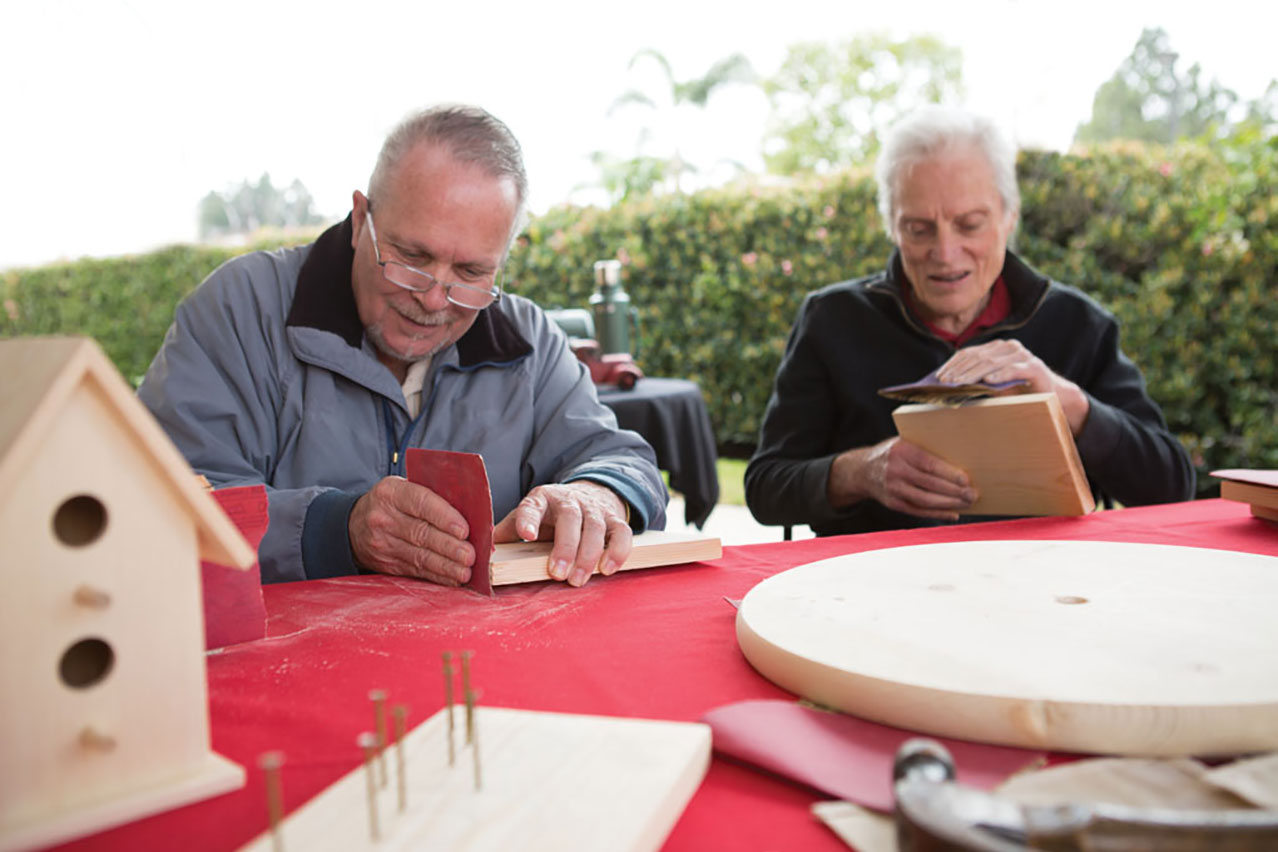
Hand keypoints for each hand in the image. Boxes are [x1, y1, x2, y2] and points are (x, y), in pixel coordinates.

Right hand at [348, 476, 475, 584]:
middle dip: (449, 547)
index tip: (463, 530)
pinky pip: (416, 571)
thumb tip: (471, 511)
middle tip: (470, 555)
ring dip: (446, 566)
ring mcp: (383, 543)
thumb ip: (431, 495)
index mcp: (391, 493)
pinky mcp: (386, 564)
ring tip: (466, 571)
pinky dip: (437, 576)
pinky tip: (453, 578)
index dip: (444, 517)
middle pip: (420, 533)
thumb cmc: (392, 503)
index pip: (421, 503)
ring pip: (419, 556)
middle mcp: (383, 518)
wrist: (353, 525)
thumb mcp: (403, 488)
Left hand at [492, 481, 631, 587]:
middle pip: (570, 518)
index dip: (528, 519)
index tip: (525, 535)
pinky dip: (618, 551)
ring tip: (579, 580)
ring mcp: (594, 509)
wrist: (586, 498)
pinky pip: (622, 533)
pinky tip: (607, 569)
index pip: (532, 506)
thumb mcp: (526, 519)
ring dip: (589, 555)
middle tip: (558, 574)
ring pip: (596, 527)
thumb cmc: (549, 517)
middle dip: (566, 547)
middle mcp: (569, 500)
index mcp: (541, 499)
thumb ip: (507, 533)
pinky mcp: (615, 520)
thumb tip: (481, 553)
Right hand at [829, 437, 976, 520]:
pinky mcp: (894, 503)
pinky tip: (953, 513)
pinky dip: (937, 514)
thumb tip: (959, 457)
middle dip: (953, 491)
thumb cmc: (892, 454)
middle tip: (973, 494)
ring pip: (925, 500)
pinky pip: (918, 511)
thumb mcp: (904, 443)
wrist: (862, 471)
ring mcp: (893, 489)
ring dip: (948, 503)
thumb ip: (925, 449)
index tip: (966, 479)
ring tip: (967, 503)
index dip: (948, 472)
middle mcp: (895, 470)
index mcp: (901, 451)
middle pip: (929, 484)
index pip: (928, 463)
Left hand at [935, 339, 1089, 433]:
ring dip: (973, 374)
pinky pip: (1013, 369)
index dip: (953, 364)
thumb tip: (949, 385)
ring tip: (959, 383)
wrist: (1052, 395)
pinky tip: (988, 381)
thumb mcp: (994, 384)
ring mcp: (1022, 356)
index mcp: (997, 348)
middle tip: (945, 382)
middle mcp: (1009, 347)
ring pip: (992, 362)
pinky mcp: (1034, 367)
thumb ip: (977, 380)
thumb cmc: (1018, 390)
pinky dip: (1000, 375)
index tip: (939, 376)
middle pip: (978, 357)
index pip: (970, 353)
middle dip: (959, 370)